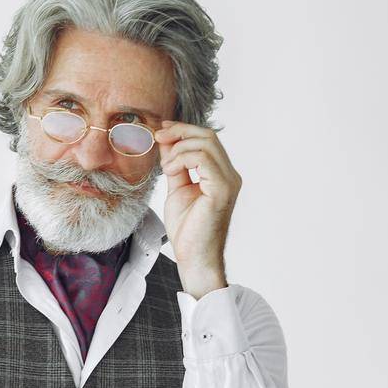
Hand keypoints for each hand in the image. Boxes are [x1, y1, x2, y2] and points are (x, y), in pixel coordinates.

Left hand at [154, 121, 241, 298]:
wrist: (193, 257)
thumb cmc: (187, 230)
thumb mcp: (177, 189)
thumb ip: (175, 165)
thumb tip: (166, 141)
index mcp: (220, 174)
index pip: (206, 140)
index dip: (183, 130)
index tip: (160, 130)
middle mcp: (229, 175)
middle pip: (208, 136)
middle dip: (179, 132)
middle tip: (157, 137)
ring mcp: (229, 181)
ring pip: (206, 143)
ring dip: (178, 148)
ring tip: (165, 166)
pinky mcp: (222, 189)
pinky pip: (204, 158)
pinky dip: (183, 158)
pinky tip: (170, 171)